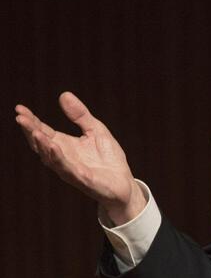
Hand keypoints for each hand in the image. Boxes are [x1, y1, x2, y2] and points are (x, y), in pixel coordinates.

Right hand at [15, 92, 145, 224]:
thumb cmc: (107, 158)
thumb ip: (80, 115)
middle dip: (30, 131)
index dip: (31, 121)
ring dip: (42, 145)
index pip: (42, 131)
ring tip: (34, 131)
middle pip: (41, 144)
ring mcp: (70, 169)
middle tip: (20, 117)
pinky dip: (59, 159)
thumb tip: (64, 94)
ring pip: (51, 158)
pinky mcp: (82, 179)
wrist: (124, 183)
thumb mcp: (95, 130)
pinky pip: (68, 169)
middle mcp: (62, 158)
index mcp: (63, 145)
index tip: (19, 108)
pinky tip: (53, 147)